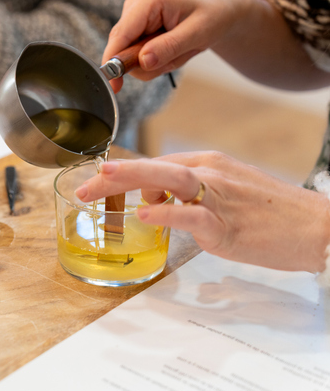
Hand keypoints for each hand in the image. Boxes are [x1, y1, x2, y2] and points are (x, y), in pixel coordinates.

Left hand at [74, 152, 329, 273]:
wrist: (316, 226)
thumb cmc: (269, 212)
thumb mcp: (224, 192)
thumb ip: (185, 194)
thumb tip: (151, 202)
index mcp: (207, 164)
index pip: (156, 165)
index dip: (122, 174)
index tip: (96, 182)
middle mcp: (210, 173)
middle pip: (155, 166)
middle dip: (115, 175)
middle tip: (84, 187)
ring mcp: (219, 196)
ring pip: (170, 179)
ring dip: (133, 178)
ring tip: (103, 181)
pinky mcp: (228, 224)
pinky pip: (194, 214)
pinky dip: (168, 213)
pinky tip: (147, 215)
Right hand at [104, 0, 250, 92]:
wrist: (220, 9)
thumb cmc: (213, 16)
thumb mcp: (197, 34)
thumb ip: (169, 47)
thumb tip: (143, 61)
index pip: (120, 35)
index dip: (113, 61)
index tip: (114, 85)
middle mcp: (135, 4)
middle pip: (123, 48)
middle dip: (147, 63)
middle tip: (177, 58)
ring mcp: (133, 15)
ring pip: (130, 54)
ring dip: (155, 62)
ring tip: (179, 50)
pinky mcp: (135, 25)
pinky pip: (136, 53)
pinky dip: (155, 59)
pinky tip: (172, 48)